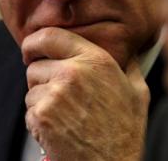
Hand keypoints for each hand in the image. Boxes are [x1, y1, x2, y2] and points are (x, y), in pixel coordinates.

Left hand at [22, 27, 149, 160]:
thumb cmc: (125, 132)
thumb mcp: (138, 92)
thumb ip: (129, 66)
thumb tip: (130, 52)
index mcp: (96, 60)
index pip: (51, 35)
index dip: (35, 42)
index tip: (32, 50)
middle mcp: (73, 72)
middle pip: (36, 65)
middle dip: (42, 79)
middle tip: (60, 97)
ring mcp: (55, 94)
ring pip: (31, 90)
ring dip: (41, 102)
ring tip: (66, 116)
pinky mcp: (41, 116)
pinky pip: (30, 111)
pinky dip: (39, 122)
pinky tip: (60, 129)